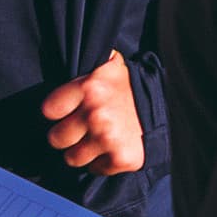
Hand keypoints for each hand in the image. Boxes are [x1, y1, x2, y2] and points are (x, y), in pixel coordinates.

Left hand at [43, 52, 145, 174]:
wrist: (168, 107)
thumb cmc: (129, 88)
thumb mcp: (108, 66)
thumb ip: (85, 66)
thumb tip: (60, 47)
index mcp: (88, 88)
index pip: (48, 111)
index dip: (56, 113)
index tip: (66, 113)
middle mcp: (96, 114)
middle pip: (55, 139)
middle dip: (66, 136)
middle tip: (80, 130)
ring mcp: (108, 138)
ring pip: (72, 158)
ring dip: (81, 152)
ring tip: (94, 140)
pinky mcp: (122, 159)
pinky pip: (95, 169)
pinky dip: (101, 163)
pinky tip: (110, 149)